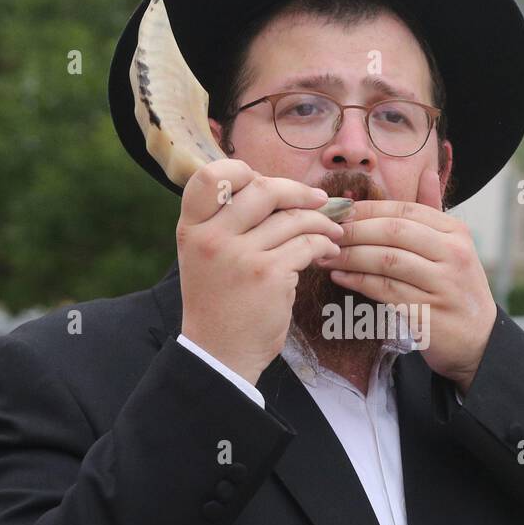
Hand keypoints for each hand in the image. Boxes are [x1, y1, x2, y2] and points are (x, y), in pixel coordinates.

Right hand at [177, 159, 344, 384]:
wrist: (219, 354)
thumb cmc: (219, 303)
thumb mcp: (204, 256)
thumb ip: (226, 223)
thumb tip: (272, 187)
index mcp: (192, 228)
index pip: (211, 175)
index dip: (243, 170)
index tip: (267, 181)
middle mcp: (212, 237)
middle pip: (263, 190)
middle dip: (299, 192)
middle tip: (319, 200)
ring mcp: (240, 255)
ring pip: (292, 218)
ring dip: (321, 221)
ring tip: (332, 230)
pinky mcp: (269, 274)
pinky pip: (307, 244)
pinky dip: (324, 244)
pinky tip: (328, 250)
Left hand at [317, 166, 496, 392]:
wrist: (477, 339)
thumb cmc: (454, 288)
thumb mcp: (452, 247)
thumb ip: (434, 211)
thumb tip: (426, 172)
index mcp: (456, 232)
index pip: (405, 210)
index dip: (368, 209)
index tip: (339, 212)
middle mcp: (453, 254)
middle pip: (394, 232)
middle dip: (354, 230)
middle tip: (325, 232)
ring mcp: (443, 284)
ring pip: (387, 261)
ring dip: (351, 256)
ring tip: (326, 255)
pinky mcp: (427, 312)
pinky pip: (385, 291)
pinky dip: (359, 282)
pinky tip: (340, 277)